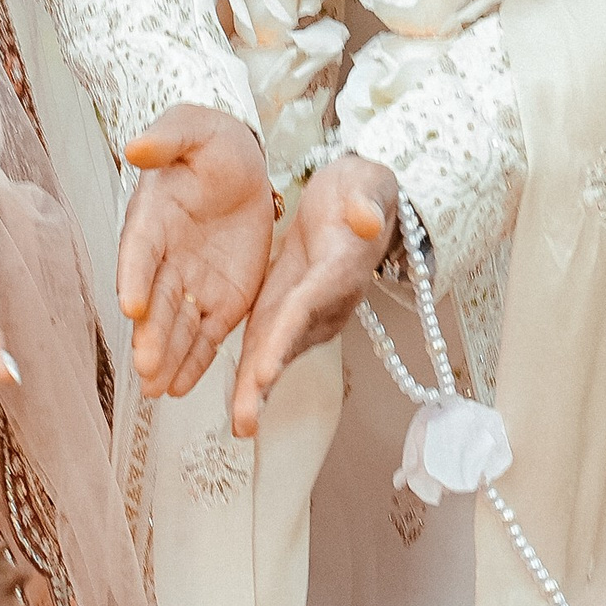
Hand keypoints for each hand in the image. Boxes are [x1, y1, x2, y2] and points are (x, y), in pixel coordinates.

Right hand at [116, 105, 274, 400]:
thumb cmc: (211, 144)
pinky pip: (206, 335)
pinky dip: (194, 361)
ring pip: (177, 325)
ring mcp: (192, 283)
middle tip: (145, 365)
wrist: (244, 166)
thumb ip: (168, 137)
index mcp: (153, 217)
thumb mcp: (194, 129)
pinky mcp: (221, 300)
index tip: (132, 303)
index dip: (135, 275)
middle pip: (155, 299)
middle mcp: (165, 258)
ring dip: (166, 357)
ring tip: (157, 389)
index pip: (140, 249)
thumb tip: (136, 146)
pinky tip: (182, 388)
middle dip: (150, 333)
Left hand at [231, 153, 399, 437]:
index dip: (287, 334)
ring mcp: (308, 312)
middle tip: (248, 418)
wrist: (356, 203)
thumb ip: (368, 200)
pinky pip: (268, 344)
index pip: (309, 304)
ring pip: (279, 352)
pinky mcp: (287, 311)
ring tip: (241, 423)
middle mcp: (326, 301)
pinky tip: (237, 404)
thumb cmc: (360, 191)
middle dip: (269, 380)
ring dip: (259, 389)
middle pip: (293, 342)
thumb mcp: (368, 183)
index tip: (266, 366)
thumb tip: (365, 218)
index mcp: (340, 268)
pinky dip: (252, 375)